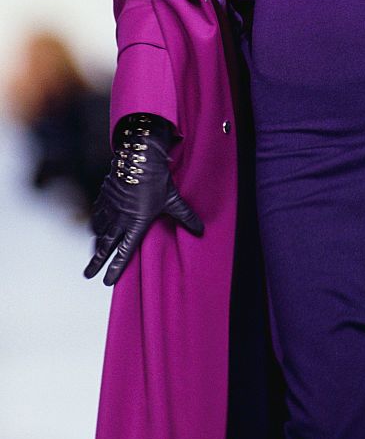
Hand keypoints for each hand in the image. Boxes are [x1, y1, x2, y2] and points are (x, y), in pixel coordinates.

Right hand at [83, 112, 203, 285]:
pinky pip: (97, 214)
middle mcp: (120, 219)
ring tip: (93, 251)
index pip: (124, 253)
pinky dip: (96, 223)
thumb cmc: (158, 180)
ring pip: (99, 231)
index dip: (115, 268)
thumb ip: (186, 217)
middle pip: (104, 246)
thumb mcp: (174, 200)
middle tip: (87, 275)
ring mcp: (110, 208)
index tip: (106, 281)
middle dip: (95, 262)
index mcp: (136, 224)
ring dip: (95, 242)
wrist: (139, 157)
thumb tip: (201, 231)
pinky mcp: (104, 196)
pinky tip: (96, 226)